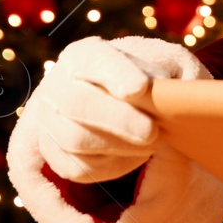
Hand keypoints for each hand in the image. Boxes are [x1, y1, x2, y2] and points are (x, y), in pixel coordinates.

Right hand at [29, 35, 204, 183]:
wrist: (134, 105)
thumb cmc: (152, 80)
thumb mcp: (167, 65)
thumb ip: (170, 71)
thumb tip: (171, 93)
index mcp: (85, 55)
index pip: (94, 59)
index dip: (116, 74)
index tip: (141, 88)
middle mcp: (58, 85)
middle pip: (75, 103)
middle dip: (118, 120)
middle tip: (153, 132)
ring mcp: (50, 121)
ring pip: (74, 139)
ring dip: (119, 145)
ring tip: (153, 142)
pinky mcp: (55, 154)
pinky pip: (78, 168)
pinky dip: (112, 165)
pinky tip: (136, 154)